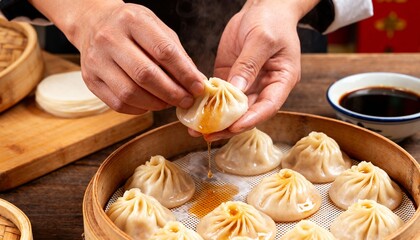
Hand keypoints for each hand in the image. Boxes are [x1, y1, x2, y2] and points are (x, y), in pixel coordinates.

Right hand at [30, 0, 205, 113]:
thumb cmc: (132, 28)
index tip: (199, 88)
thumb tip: (197, 82)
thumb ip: (178, 54)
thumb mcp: (157, 29)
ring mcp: (96, 60)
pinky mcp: (90, 79)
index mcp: (132, 20)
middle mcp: (109, 38)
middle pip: (145, 75)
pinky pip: (118, 103)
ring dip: (156, 104)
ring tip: (170, 103)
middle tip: (187, 101)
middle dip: (172, 93)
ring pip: (130, 93)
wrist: (93, 24)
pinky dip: (140, 108)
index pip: (164, 51)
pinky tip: (150, 104)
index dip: (185, 74)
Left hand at [191, 0, 318, 140]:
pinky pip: (220, 95)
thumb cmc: (272, 20)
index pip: (268, 106)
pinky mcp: (231, 77)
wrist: (263, 7)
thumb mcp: (262, 39)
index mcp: (281, 81)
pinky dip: (208, 104)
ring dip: (215, 120)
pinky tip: (194, 111)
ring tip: (196, 129)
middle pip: (248, 114)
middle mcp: (264, 87)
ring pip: (232, 109)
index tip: (233, 127)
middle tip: (208, 135)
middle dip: (228, 127)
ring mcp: (247, 84)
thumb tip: (236, 90)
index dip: (251, 119)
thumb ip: (249, 64)